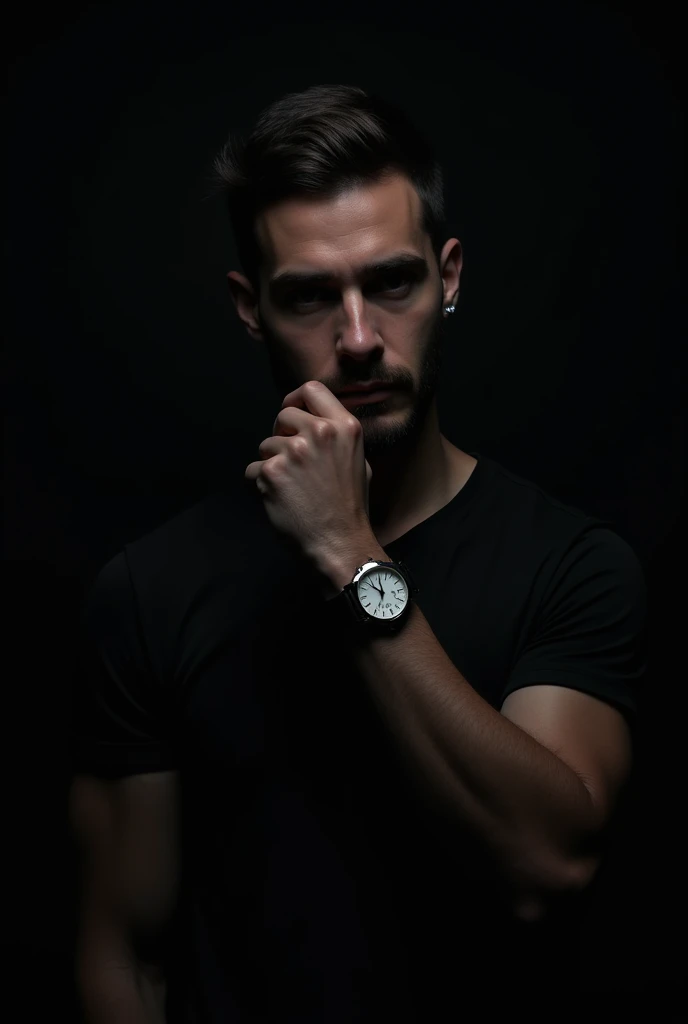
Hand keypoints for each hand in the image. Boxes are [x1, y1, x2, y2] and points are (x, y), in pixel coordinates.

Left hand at [244, 380, 373, 561]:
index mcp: (345, 427)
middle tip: (291, 462)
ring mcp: (293, 452)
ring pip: (265, 445)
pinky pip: (253, 470)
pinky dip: (261, 485)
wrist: (339, 543)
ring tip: (292, 488)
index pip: (312, 389)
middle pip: (283, 416)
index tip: (291, 416)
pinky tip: (280, 500)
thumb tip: (315, 421)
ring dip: (272, 464)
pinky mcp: (271, 472)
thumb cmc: (350, 507)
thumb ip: (337, 437)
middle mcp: (320, 433)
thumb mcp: (359, 461)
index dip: (296, 400)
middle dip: (281, 436)